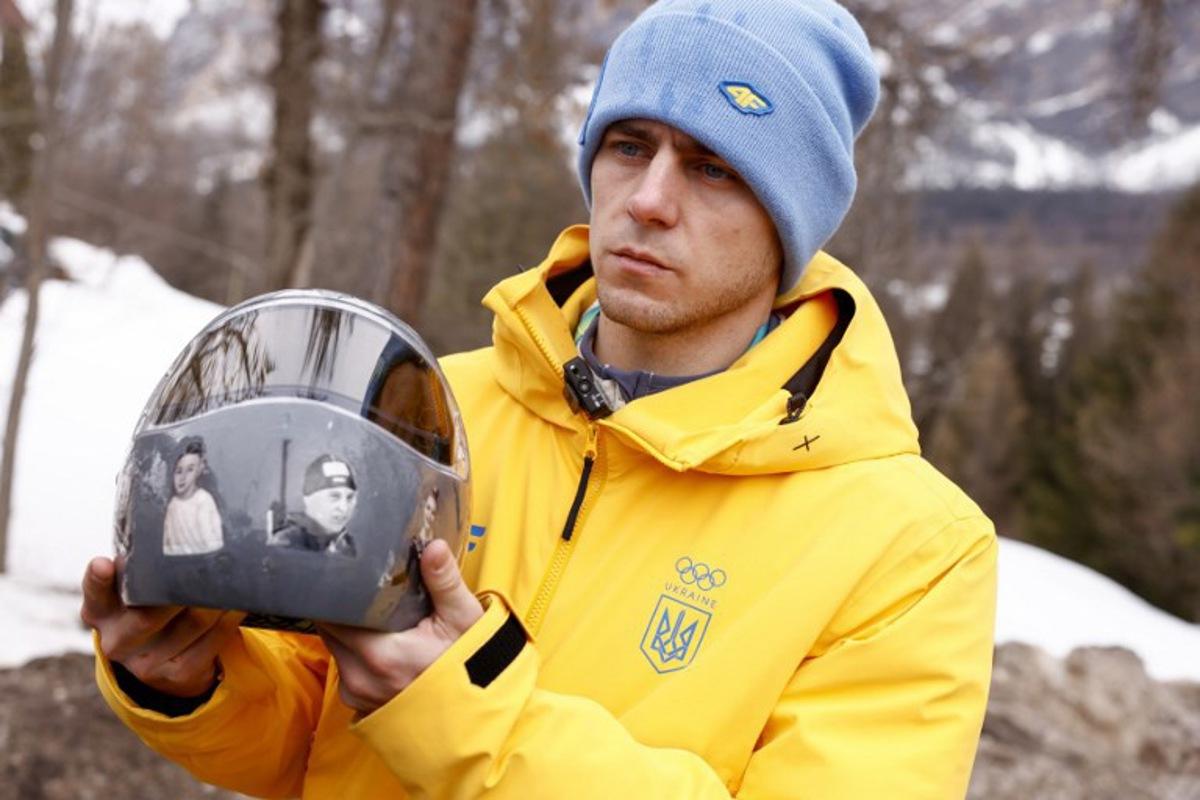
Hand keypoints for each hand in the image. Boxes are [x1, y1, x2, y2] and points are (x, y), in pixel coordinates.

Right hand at [80, 556, 242, 697]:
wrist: (161, 663)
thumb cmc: (148, 607)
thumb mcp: (133, 591)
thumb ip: (140, 568)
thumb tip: (177, 526)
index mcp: (99, 612)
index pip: (95, 593)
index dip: (98, 579)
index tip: (103, 563)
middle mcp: (118, 640)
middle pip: (151, 612)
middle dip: (186, 585)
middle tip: (210, 559)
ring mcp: (147, 663)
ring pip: (194, 621)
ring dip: (218, 597)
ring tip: (234, 575)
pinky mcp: (179, 674)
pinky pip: (216, 638)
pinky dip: (232, 615)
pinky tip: (240, 601)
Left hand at [317, 539, 482, 715]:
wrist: (476, 707)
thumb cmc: (469, 662)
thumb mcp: (462, 617)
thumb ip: (443, 580)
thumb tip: (433, 547)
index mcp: (380, 655)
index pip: (332, 616)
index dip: (338, 595)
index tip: (352, 579)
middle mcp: (361, 678)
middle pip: (330, 631)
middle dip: (343, 612)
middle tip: (366, 595)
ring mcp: (358, 695)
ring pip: (335, 650)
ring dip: (348, 634)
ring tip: (375, 620)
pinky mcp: (360, 705)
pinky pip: (345, 670)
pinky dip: (355, 657)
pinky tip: (379, 646)